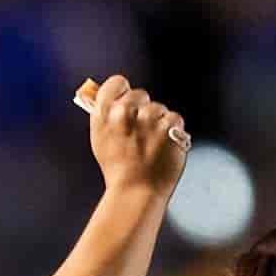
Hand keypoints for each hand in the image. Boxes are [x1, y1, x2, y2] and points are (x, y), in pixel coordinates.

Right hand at [74, 76, 189, 196]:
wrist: (137, 193)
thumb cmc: (118, 171)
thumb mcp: (100, 141)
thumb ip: (105, 117)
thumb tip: (114, 99)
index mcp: (104, 114)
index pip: (117, 83)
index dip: (123, 91)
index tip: (127, 99)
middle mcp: (124, 113)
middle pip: (140, 94)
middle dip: (143, 110)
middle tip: (142, 131)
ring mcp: (148, 119)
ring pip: (158, 108)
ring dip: (158, 123)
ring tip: (153, 145)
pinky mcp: (169, 126)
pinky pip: (174, 119)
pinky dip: (173, 133)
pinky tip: (164, 148)